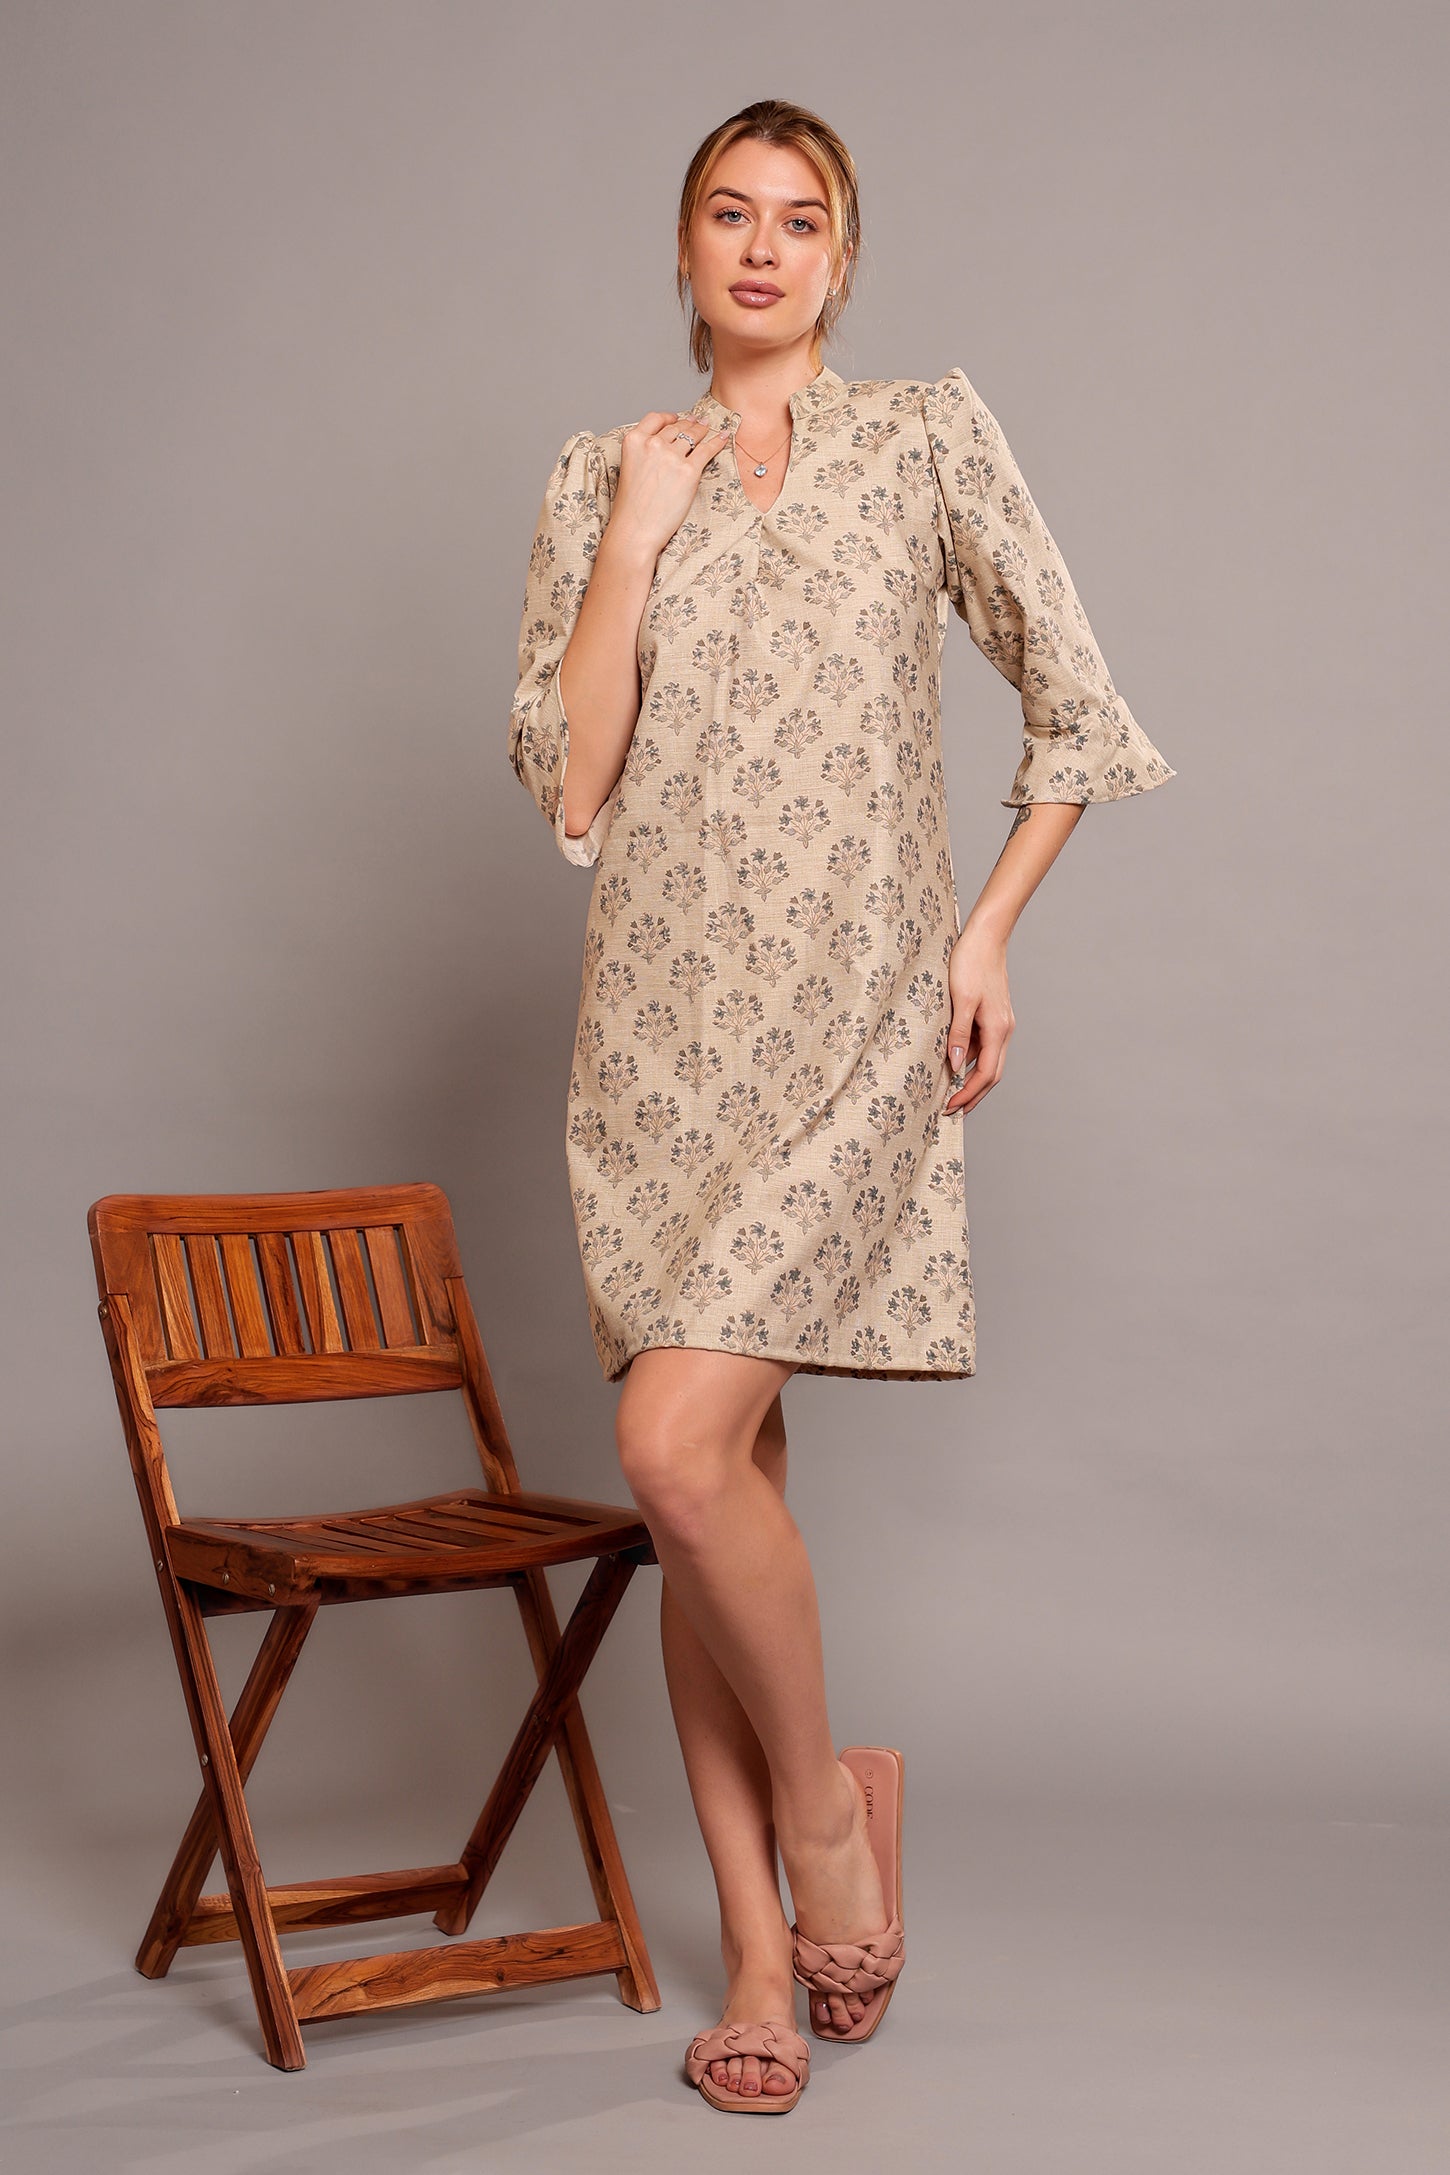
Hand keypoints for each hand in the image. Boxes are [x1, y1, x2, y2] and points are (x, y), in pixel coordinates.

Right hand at [608, 410, 731, 559]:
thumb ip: (642, 454)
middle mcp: (652, 444)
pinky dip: (717, 441)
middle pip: (676, 427)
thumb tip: (663, 447)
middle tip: (698, 423)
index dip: (668, 417)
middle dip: (688, 424)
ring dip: (702, 430)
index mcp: (634, 441)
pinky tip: (723, 437)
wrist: (635, 530)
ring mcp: (671, 457)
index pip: (655, 419)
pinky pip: (707, 450)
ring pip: (692, 435)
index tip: (676, 419)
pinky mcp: (688, 471)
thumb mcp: (629, 469)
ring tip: (708, 428)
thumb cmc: (631, 508)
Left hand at [942, 926, 1014, 1114]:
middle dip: (973, 1096)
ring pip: (987, 1062)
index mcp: (998, 1030)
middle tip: (950, 1112)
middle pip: (991, 1075)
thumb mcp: (960, 1000)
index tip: (949, 1108)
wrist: (985, 937)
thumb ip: (958, 1034)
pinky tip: (952, 1065)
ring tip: (949, 1093)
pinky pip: (982, 1046)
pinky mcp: (992, 1016)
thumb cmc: (971, 964)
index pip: (986, 1075)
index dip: (969, 1095)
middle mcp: (1003, 1031)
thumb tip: (954, 1067)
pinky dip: (968, 1061)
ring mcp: (999, 1024)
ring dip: (971, 1080)